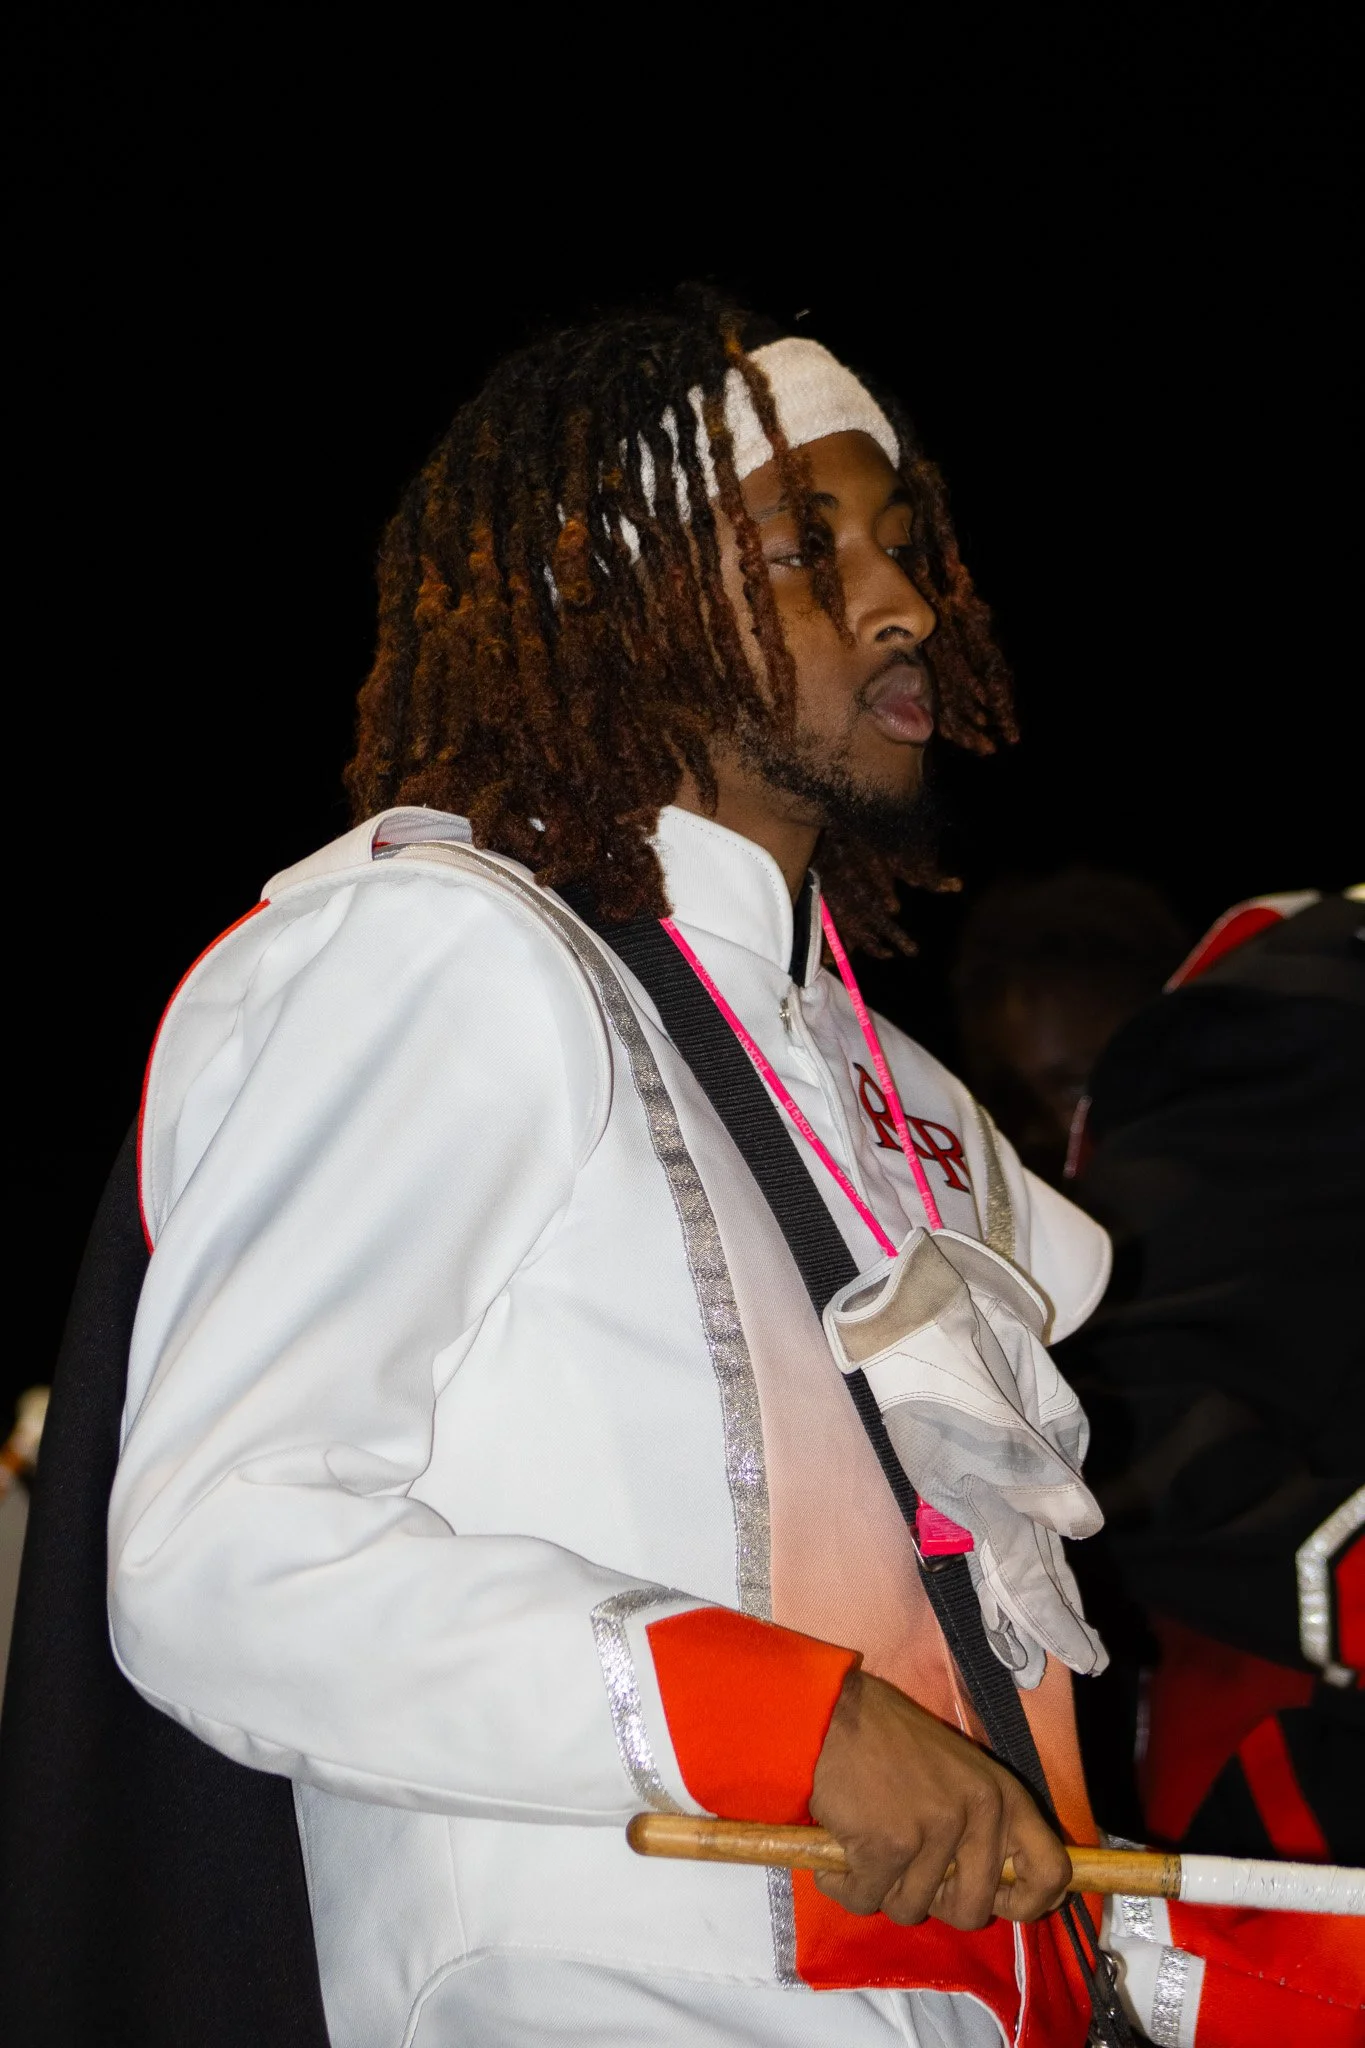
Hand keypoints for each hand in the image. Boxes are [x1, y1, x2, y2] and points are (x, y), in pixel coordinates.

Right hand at [809, 1667, 1071, 1929]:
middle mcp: (979, 1814)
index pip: (1052, 1872)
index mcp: (1004, 1795)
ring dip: (880, 1888)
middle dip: (933, 1903)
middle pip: (973, 1912)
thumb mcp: (960, 1772)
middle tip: (906, 1869)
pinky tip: (838, 1850)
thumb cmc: (891, 1740)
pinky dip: (844, 1884)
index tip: (994, 1902)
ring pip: (911, 1909)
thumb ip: (982, 1825)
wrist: (834, 1712)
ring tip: (865, 1845)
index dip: (1029, 1904)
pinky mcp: (889, 1845)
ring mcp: (935, 1831)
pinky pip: (865, 1900)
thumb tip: (996, 1891)